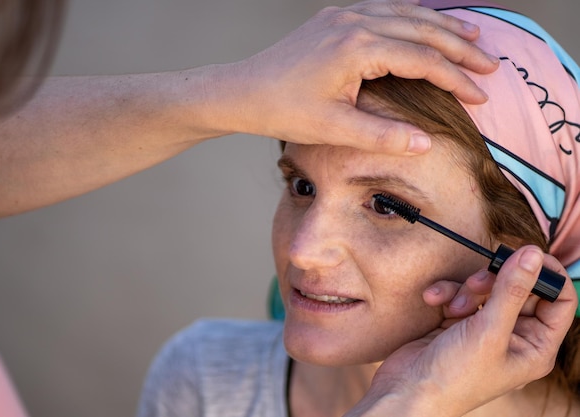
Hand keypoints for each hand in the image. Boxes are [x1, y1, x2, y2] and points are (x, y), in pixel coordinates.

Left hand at [224, 0, 498, 154]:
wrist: (242, 91)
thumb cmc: (283, 110)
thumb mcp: (335, 129)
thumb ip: (383, 136)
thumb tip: (427, 143)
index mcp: (359, 48)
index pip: (423, 59)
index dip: (456, 78)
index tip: (480, 95)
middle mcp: (355, 23)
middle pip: (422, 30)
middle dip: (460, 48)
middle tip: (490, 65)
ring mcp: (344, 16)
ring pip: (406, 13)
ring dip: (440, 26)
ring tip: (471, 36)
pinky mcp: (334, 18)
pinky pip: (383, 9)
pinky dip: (411, 16)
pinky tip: (422, 23)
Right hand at [346, 246, 576, 416]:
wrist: (407, 389)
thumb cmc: (455, 377)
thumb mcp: (489, 331)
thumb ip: (512, 290)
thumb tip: (533, 255)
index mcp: (535, 346)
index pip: (559, 302)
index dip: (548, 276)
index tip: (526, 256)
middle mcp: (513, 336)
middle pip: (519, 288)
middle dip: (495, 281)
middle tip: (479, 283)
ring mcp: (484, 329)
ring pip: (486, 288)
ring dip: (467, 289)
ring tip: (454, 306)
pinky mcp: (458, 323)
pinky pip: (460, 294)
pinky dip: (447, 293)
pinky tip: (434, 301)